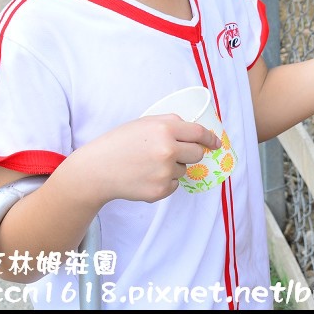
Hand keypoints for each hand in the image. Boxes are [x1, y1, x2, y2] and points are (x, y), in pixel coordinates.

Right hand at [71, 115, 221, 203]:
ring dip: (174, 167)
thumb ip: (171, 124)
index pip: (199, 133)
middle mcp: (168, 149)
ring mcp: (165, 172)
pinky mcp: (160, 190)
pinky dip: (165, 182)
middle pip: (198, 153)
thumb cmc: (120, 143)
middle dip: (191, 153)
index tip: (216, 143)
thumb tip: (197, 132)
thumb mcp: (145, 123)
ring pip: (185, 170)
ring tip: (149, 164)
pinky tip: (146, 177)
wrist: (97, 170)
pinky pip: (175, 185)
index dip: (210, 138)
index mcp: (165, 128)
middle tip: (172, 153)